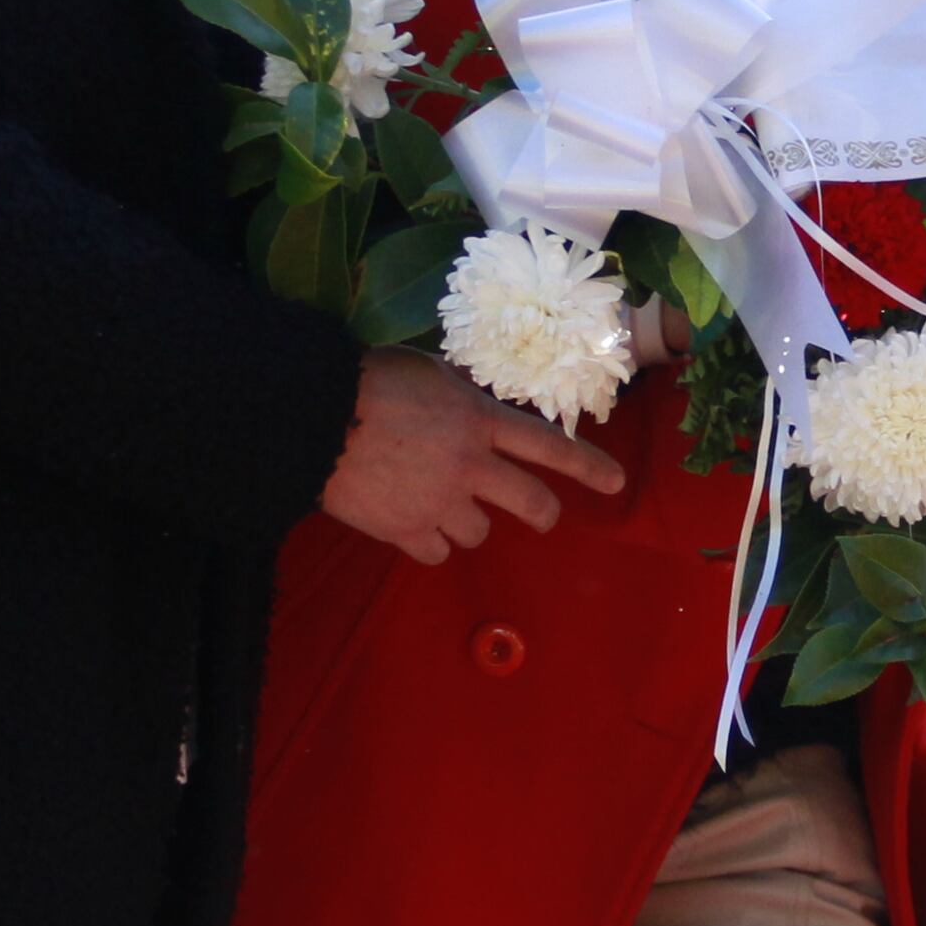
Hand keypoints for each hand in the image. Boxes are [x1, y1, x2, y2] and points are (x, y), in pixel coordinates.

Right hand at [317, 351, 627, 564]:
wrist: (309, 416)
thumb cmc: (364, 379)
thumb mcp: (426, 372)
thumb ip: (460, 395)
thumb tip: (476, 404)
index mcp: (478, 420)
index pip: (549, 445)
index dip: (588, 466)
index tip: (616, 483)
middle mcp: (470, 465)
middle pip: (532, 504)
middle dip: (543, 513)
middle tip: (541, 517)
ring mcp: (440, 502)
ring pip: (479, 533)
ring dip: (468, 522)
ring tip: (441, 505)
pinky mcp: (405, 531)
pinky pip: (437, 553)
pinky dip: (429, 543)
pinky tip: (412, 524)